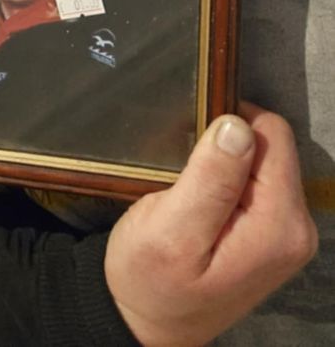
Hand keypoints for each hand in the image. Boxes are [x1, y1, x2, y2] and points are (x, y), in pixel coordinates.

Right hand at [104, 103, 316, 345]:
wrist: (149, 321)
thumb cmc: (151, 279)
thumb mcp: (169, 229)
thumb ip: (210, 179)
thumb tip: (237, 126)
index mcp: (278, 225)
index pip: (271, 135)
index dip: (227, 127)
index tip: (193, 149)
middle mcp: (296, 228)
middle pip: (270, 145)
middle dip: (225, 148)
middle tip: (186, 177)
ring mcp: (287, 232)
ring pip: (262, 159)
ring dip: (223, 164)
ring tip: (190, 191)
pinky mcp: (273, 233)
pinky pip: (256, 180)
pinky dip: (225, 179)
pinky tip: (201, 200)